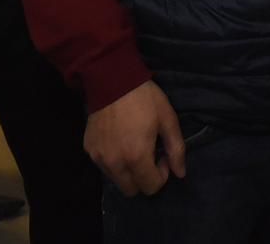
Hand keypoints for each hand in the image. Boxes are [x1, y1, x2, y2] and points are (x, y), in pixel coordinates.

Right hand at [84, 80, 186, 196]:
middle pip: (131, 190)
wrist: (111, 79)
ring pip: (116, 180)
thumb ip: (176, 150)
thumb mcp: (167, 119)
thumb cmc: (144, 98)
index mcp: (137, 157)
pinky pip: (104, 166)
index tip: (162, 156)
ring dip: (128, 171)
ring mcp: (99, 157)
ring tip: (133, 147)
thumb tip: (180, 173)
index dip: (161, 176)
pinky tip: (119, 140)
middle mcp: (115, 163)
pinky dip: (114, 161)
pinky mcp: (89, 149)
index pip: (150, 187)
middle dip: (143, 178)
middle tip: (149, 155)